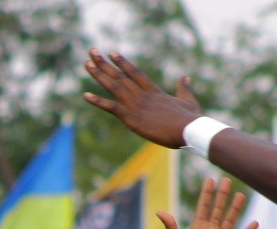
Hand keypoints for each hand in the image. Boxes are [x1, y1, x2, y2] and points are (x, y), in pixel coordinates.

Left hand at [83, 50, 202, 148]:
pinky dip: (98, 102)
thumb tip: (185, 77)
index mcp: (154, 92)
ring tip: (87, 64)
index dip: (122, 63)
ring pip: (114, 86)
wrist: (190, 130)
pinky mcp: (132, 119)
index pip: (135, 73)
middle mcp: (143, 95)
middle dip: (105, 64)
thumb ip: (183, 88)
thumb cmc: (191, 119)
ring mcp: (136, 106)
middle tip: (92, 51)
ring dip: (99, 75)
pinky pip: (111, 108)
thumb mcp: (188, 100)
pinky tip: (85, 96)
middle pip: (120, 76)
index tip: (112, 53)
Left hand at [162, 177, 257, 228]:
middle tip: (226, 180)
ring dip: (235, 209)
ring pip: (229, 221)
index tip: (210, 179)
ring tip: (241, 195)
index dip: (206, 194)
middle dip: (222, 196)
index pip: (203, 207)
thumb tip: (160, 212)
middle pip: (217, 210)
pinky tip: (255, 223)